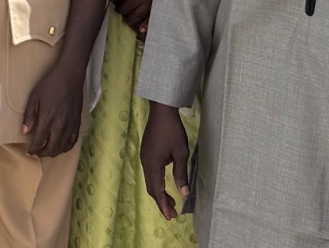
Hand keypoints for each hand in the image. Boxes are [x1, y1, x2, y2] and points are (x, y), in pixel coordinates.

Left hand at [22, 62, 85, 156]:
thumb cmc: (49, 84)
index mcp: (47, 119)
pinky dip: (66, 148)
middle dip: (42, 154)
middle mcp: (60, 125)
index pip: (39, 141)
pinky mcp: (78, 123)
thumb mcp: (34, 97)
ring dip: (54, 153)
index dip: (33, 149)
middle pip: (51, 148)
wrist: (70, 76)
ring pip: (63, 147)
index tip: (28, 151)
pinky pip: (73, 141)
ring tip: (47, 152)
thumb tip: (24, 131)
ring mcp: (70, 125)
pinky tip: (61, 147)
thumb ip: (29, 116)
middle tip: (36, 153)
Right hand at [139, 102, 190, 220]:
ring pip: (150, 180)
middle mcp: (146, 163)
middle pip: (151, 188)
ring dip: (159, 192)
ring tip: (171, 201)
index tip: (171, 216)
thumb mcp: (181, 153)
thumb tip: (184, 193)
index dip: (164, 205)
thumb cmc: (173, 131)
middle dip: (161, 202)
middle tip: (172, 213)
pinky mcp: (146, 152)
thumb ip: (181, 174)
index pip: (157, 190)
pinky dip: (157, 182)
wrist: (161, 112)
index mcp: (153, 165)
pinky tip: (165, 183)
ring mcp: (144, 157)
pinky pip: (150, 173)